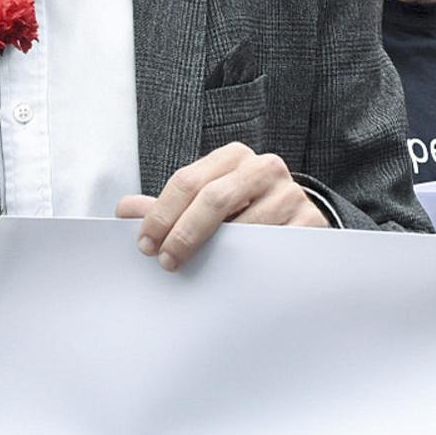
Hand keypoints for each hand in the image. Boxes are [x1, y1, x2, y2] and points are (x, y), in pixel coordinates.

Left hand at [116, 141, 325, 271]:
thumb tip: (125, 210)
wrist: (297, 221)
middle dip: (184, 233)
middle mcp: (263, 168)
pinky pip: (273, 248)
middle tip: (166, 261)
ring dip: (217, 255)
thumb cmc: (242, 211)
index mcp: (232, 157)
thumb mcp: (204, 201)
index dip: (162, 214)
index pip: (188, 180)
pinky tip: (232, 277)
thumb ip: (167, 206)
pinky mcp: (309, 223)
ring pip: (246, 227)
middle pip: (215, 198)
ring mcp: (290, 194)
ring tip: (198, 273)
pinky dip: (249, 264)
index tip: (145, 244)